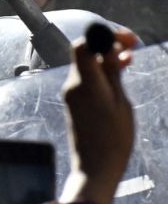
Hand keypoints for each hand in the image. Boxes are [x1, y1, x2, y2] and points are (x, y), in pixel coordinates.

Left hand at [59, 28, 136, 203]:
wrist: (95, 167)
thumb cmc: (113, 140)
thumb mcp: (121, 104)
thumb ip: (112, 74)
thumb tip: (109, 48)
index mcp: (85, 84)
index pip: (83, 46)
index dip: (103, 35)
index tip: (127, 38)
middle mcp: (73, 85)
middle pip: (84, 52)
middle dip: (107, 44)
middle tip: (132, 45)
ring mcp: (71, 94)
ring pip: (86, 64)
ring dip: (106, 57)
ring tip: (129, 59)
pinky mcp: (74, 101)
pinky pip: (86, 78)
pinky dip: (101, 71)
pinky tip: (118, 73)